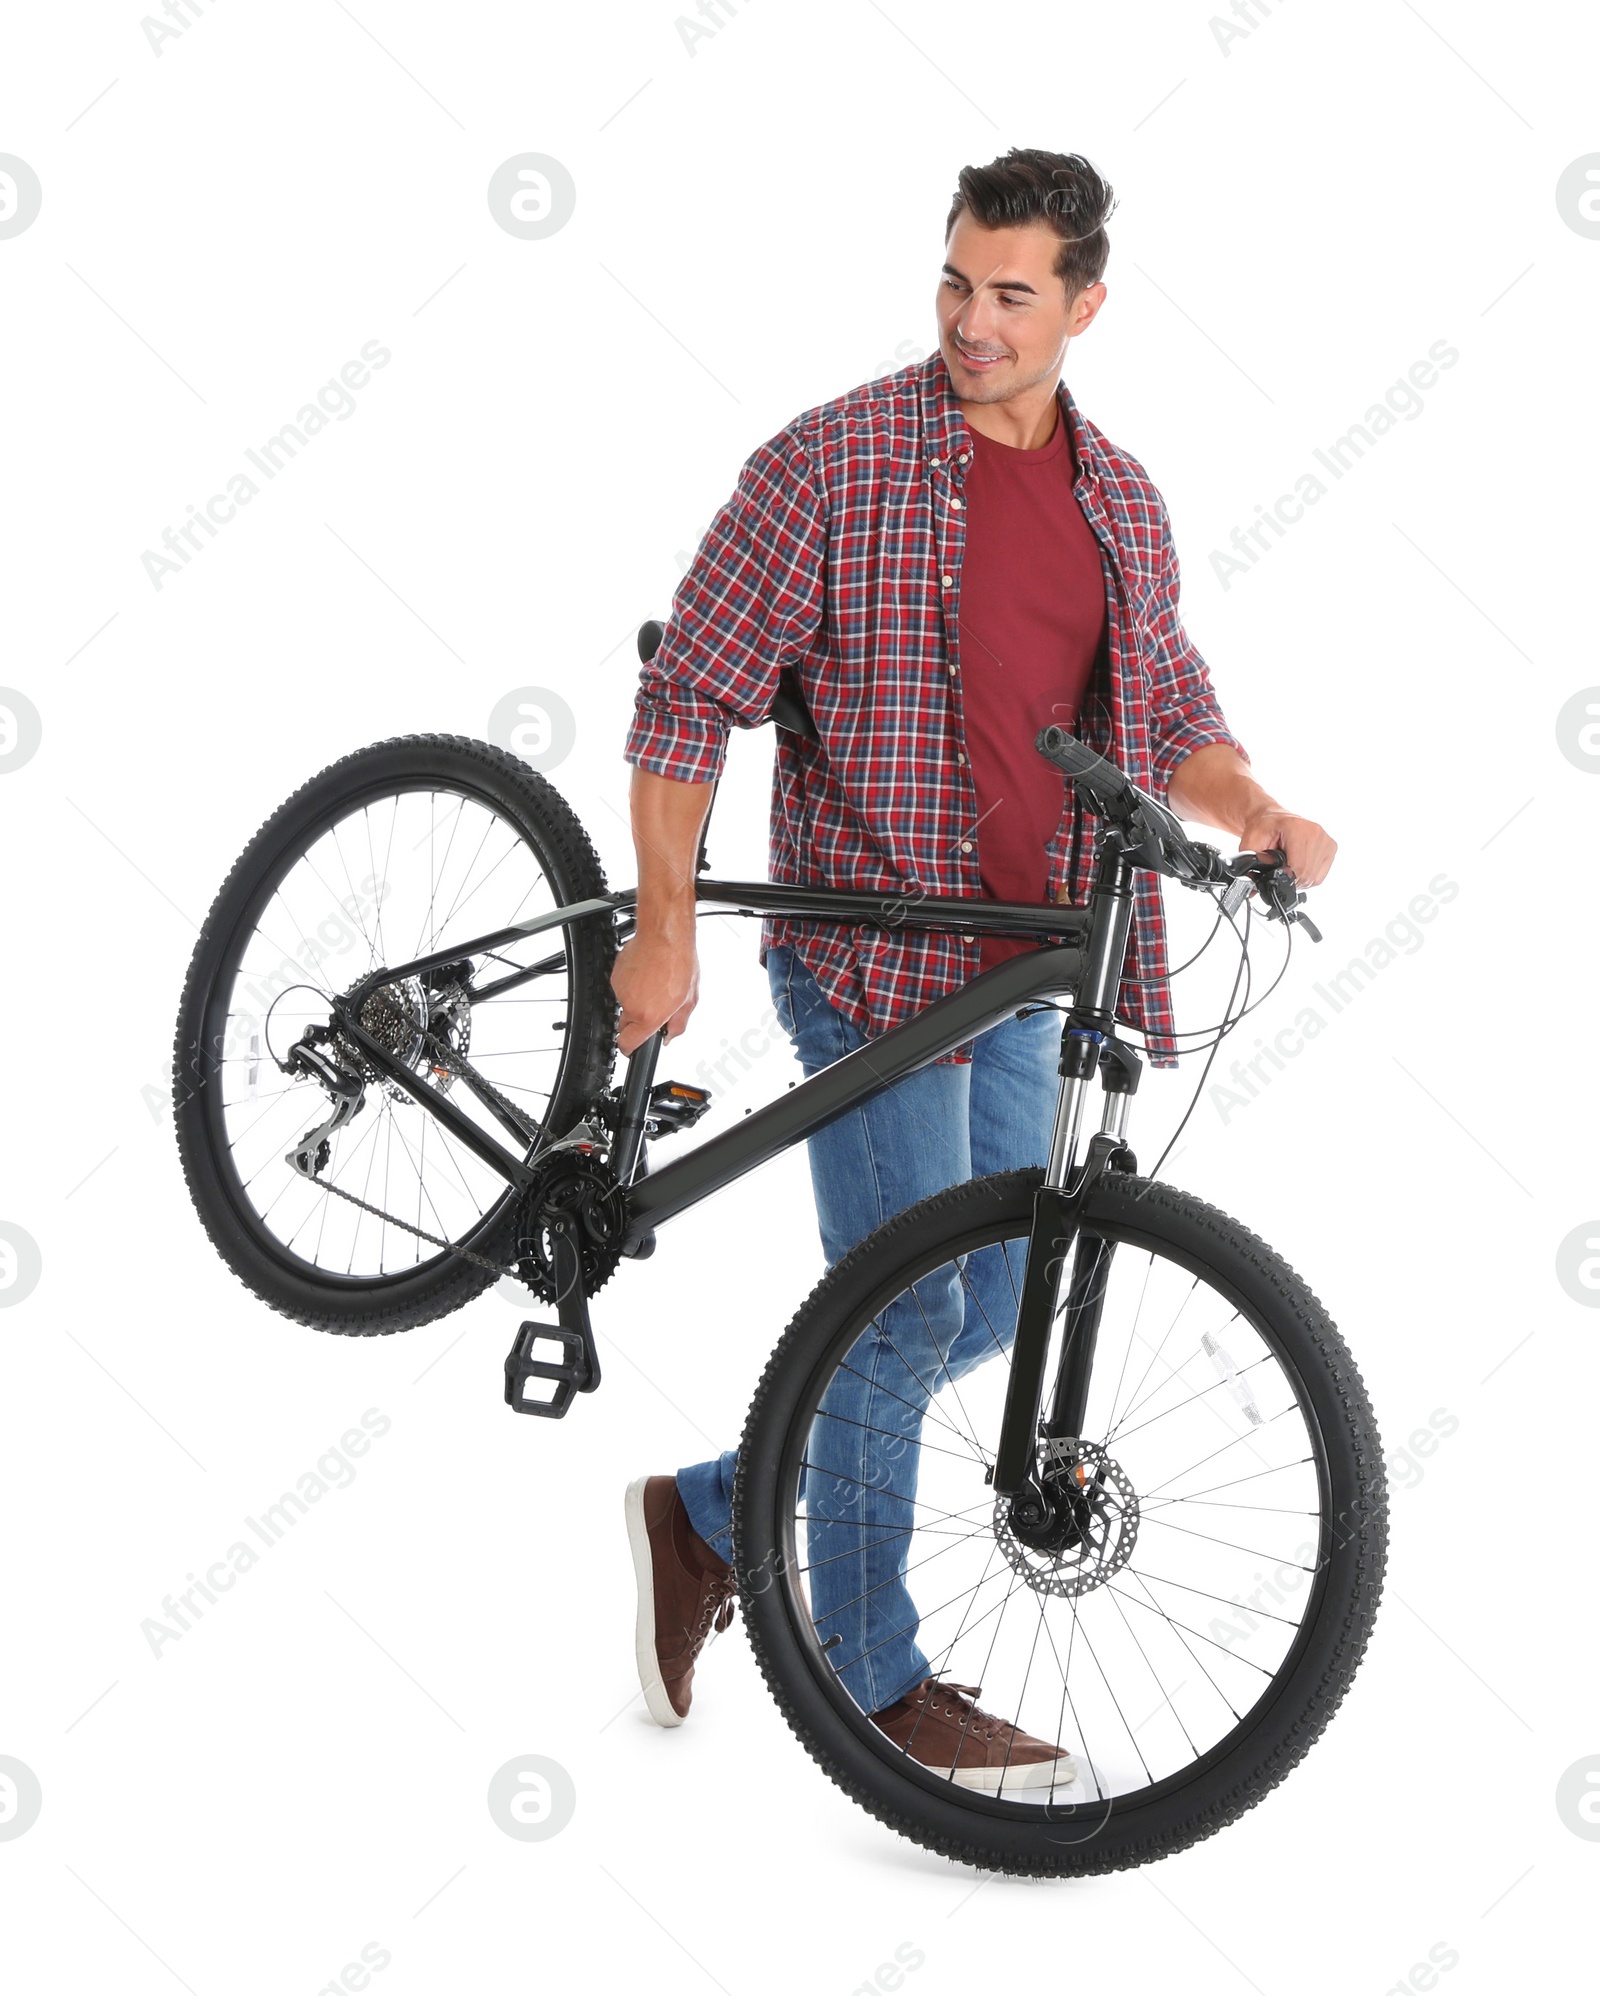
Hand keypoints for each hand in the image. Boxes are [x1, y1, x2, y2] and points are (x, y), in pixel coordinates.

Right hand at [610, 930, 698, 1054]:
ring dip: (637, 1000)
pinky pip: (622, 988)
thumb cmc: (679, 963)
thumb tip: (670, 1036)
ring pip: (625, 1004)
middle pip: (625, 1026)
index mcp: (648, 1016)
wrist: (665, 936)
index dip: (631, 1049)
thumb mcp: (689, 1001)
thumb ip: (678, 1025)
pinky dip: (633, 985)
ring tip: (655, 985)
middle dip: (637, 1023)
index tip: (634, 1049)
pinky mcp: (616, 975)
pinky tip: (647, 975)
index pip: (627, 1044)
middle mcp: (631, 1005)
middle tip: (655, 1009)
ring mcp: (620, 989)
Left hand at [1237, 810, 1336, 888]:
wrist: (1271, 817)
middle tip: (1278, 869)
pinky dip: (1308, 876)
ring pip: (1314, 878)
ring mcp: (1326, 839)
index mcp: (1297, 828)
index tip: (1274, 876)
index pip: (1298, 867)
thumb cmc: (1262, 828)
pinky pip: (1320, 875)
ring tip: (1287, 865)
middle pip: (1307, 875)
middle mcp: (1315, 832)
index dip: (1285, 878)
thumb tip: (1252, 888)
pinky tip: (1297, 865)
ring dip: (1299, 878)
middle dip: (1290, 879)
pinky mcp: (1331, 847)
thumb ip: (1250, 864)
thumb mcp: (1249, 844)